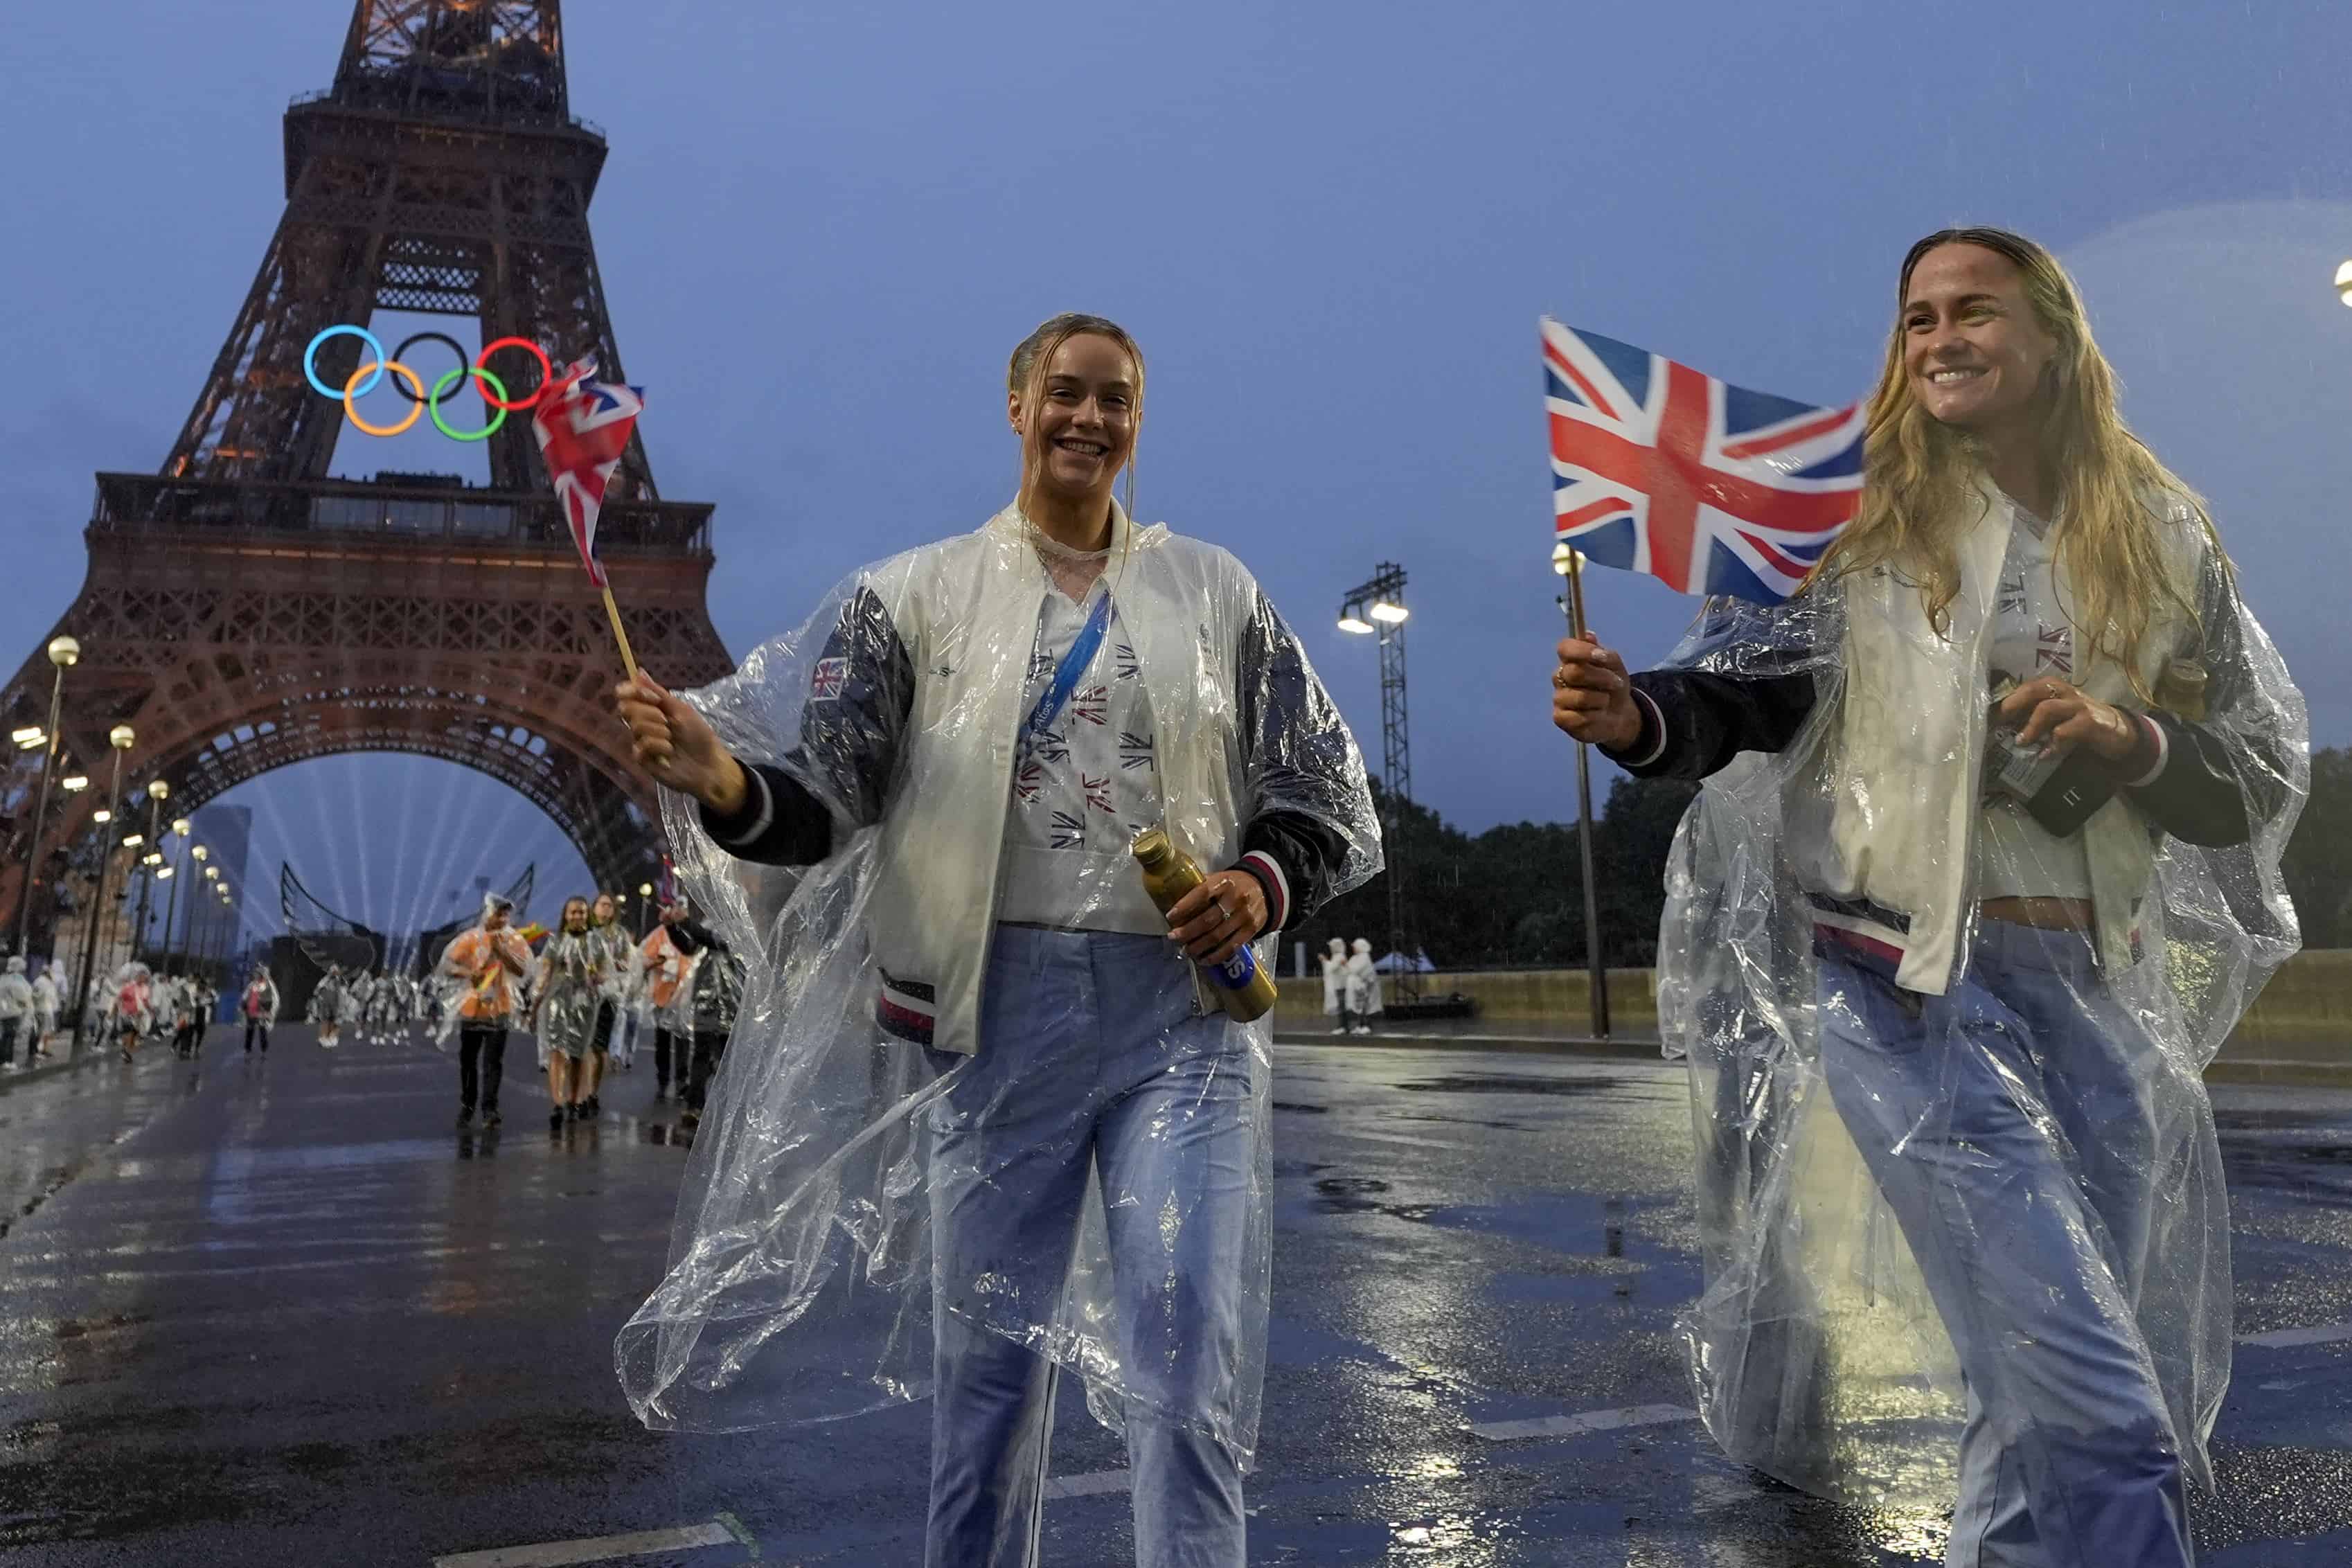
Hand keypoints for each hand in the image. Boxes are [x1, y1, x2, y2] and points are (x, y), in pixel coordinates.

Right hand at [613, 673, 748, 812]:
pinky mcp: (643, 759)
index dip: (632, 692)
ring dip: (659, 731)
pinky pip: (641, 745)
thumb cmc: (699, 736)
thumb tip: (639, 671)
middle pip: (627, 709)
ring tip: (672, 740)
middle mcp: (643, 724)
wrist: (709, 765)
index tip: (651, 697)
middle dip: (650, 713)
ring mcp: (641, 742)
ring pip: (636, 727)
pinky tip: (669, 753)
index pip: (628, 695)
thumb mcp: (682, 710)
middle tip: (667, 722)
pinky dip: (658, 746)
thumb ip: (659, 693)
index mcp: (652, 709)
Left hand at [1166, 871, 1268, 967]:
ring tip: (1185, 951)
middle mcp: (1235, 899)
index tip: (1170, 916)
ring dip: (1198, 947)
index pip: (1201, 893)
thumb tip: (1173, 898)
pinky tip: (1203, 960)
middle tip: (1173, 937)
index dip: (1184, 906)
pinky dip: (1215, 956)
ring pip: (1217, 936)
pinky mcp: (1251, 930)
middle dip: (1187, 931)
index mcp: (1224, 883)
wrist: (1265, 888)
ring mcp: (1244, 916)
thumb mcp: (1219, 878)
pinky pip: (1231, 947)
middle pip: (1207, 920)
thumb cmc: (1234, 884)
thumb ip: (1201, 887)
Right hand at [1551, 636, 1642, 750]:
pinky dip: (1596, 716)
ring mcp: (1558, 698)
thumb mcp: (1615, 666)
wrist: (1620, 713)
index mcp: (1570, 660)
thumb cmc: (1613, 685)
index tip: (1603, 656)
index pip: (1564, 648)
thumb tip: (1588, 636)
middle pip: (1574, 672)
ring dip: (1601, 699)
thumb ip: (1603, 652)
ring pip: (1580, 697)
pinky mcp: (1560, 718)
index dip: (1582, 650)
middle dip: (1601, 678)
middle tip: (1616, 683)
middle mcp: (1560, 677)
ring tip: (1606, 701)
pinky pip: (1579, 717)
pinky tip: (1597, 715)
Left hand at [1995, 676, 2141, 763]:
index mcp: (2054, 688)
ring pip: (2047, 709)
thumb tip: (2003, 727)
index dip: (2007, 700)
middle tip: (2000, 721)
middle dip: (2013, 704)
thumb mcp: (2058, 716)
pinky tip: (2045, 755)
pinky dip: (2052, 745)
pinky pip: (2065, 732)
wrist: (2119, 732)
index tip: (1990, 715)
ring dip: (2030, 727)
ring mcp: (2078, 706)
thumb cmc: (2079, 722)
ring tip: (2021, 742)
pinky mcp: (2090, 723)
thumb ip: (2035, 716)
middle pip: (2034, 690)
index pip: (2026, 687)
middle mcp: (2065, 692)